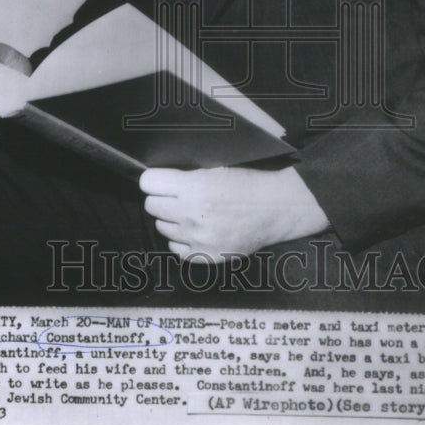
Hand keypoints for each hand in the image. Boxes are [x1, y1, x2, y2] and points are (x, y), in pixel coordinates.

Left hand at [140, 165, 328, 259]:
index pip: (148, 183)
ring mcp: (197, 238)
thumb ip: (184, 177)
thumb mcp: (214, 168)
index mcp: (194, 187)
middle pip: (151, 205)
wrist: (276, 208)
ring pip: (161, 227)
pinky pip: (174, 247)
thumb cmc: (247, 183)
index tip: (160, 181)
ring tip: (192, 212)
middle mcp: (191, 214)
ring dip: (171, 219)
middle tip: (179, 196)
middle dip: (162, 198)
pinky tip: (196, 229)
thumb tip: (156, 181)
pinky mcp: (204, 256)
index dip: (154, 180)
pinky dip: (181, 239)